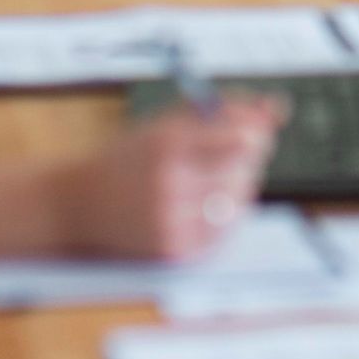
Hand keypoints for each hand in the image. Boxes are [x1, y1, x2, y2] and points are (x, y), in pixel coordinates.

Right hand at [52, 100, 283, 262]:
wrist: (80, 205)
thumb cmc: (131, 158)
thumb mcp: (167, 124)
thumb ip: (223, 112)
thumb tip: (278, 108)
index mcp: (167, 141)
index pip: (240, 136)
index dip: (257, 133)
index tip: (258, 132)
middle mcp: (169, 181)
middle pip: (244, 170)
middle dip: (247, 161)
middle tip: (235, 155)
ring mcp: (172, 219)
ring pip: (237, 201)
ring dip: (237, 189)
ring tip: (211, 180)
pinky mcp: (174, 249)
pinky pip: (223, 231)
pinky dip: (222, 217)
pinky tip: (202, 206)